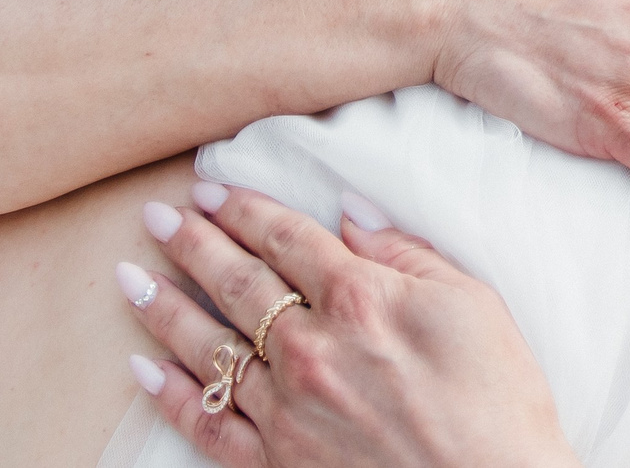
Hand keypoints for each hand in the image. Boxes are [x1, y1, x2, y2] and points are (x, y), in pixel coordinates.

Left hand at [123, 181, 575, 467]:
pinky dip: (170, 396)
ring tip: (130, 276)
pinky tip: (143, 370)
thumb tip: (351, 213)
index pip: (285, 237)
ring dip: (164, 307)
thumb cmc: (498, 398)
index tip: (209, 188)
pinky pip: (208, 425)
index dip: (243, 207)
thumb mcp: (473, 302)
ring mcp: (287, 409)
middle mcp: (310, 348)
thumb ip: (407, 252)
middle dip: (191, 243)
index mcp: (359, 298)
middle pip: (237, 282)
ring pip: (209, 347)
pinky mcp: (276, 463)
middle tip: (156, 216)